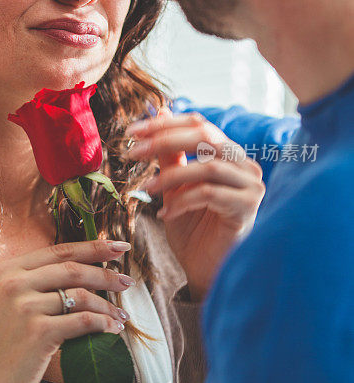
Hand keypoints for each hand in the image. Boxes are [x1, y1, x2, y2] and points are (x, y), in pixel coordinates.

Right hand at [0, 239, 132, 382]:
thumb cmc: (2, 345)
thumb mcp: (8, 301)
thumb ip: (36, 282)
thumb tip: (85, 270)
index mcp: (6, 269)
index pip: (58, 250)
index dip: (93, 247)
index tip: (119, 247)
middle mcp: (13, 282)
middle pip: (73, 269)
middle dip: (106, 274)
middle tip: (127, 281)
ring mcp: (24, 306)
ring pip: (82, 296)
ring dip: (107, 305)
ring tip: (121, 315)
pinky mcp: (38, 332)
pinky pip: (83, 321)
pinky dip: (103, 324)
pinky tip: (111, 329)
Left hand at [125, 108, 264, 301]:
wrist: (205, 270)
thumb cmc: (192, 229)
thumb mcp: (174, 187)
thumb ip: (170, 154)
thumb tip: (158, 113)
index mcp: (228, 155)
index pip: (199, 124)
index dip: (164, 124)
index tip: (131, 131)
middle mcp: (245, 165)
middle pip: (206, 136)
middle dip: (164, 140)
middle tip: (133, 151)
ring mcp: (251, 186)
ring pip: (208, 166)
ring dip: (171, 175)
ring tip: (147, 189)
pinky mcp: (247, 209)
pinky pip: (210, 194)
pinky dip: (183, 201)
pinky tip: (166, 214)